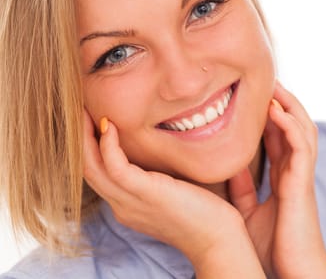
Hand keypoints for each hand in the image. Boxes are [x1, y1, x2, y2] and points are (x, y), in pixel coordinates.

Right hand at [82, 110, 264, 277]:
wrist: (218, 241)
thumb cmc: (205, 214)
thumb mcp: (175, 192)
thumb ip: (161, 177)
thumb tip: (162, 152)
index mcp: (128, 205)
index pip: (99, 174)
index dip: (92, 147)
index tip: (94, 120)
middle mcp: (123, 205)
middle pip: (88, 169)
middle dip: (81, 138)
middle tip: (81, 109)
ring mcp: (130, 202)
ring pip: (92, 168)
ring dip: (86, 137)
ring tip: (87, 111)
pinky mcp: (145, 193)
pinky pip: (115, 166)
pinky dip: (108, 144)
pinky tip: (110, 125)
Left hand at [229, 82, 325, 277]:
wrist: (295, 270)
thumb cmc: (275, 246)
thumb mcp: (248, 212)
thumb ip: (242, 189)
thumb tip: (229, 168)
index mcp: (283, 176)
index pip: (279, 136)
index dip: (270, 114)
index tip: (255, 94)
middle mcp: (294, 170)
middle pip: (294, 125)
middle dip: (282, 101)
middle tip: (265, 79)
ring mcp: (301, 175)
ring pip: (302, 129)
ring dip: (289, 105)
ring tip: (273, 85)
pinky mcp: (303, 183)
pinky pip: (301, 147)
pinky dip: (291, 126)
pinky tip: (277, 111)